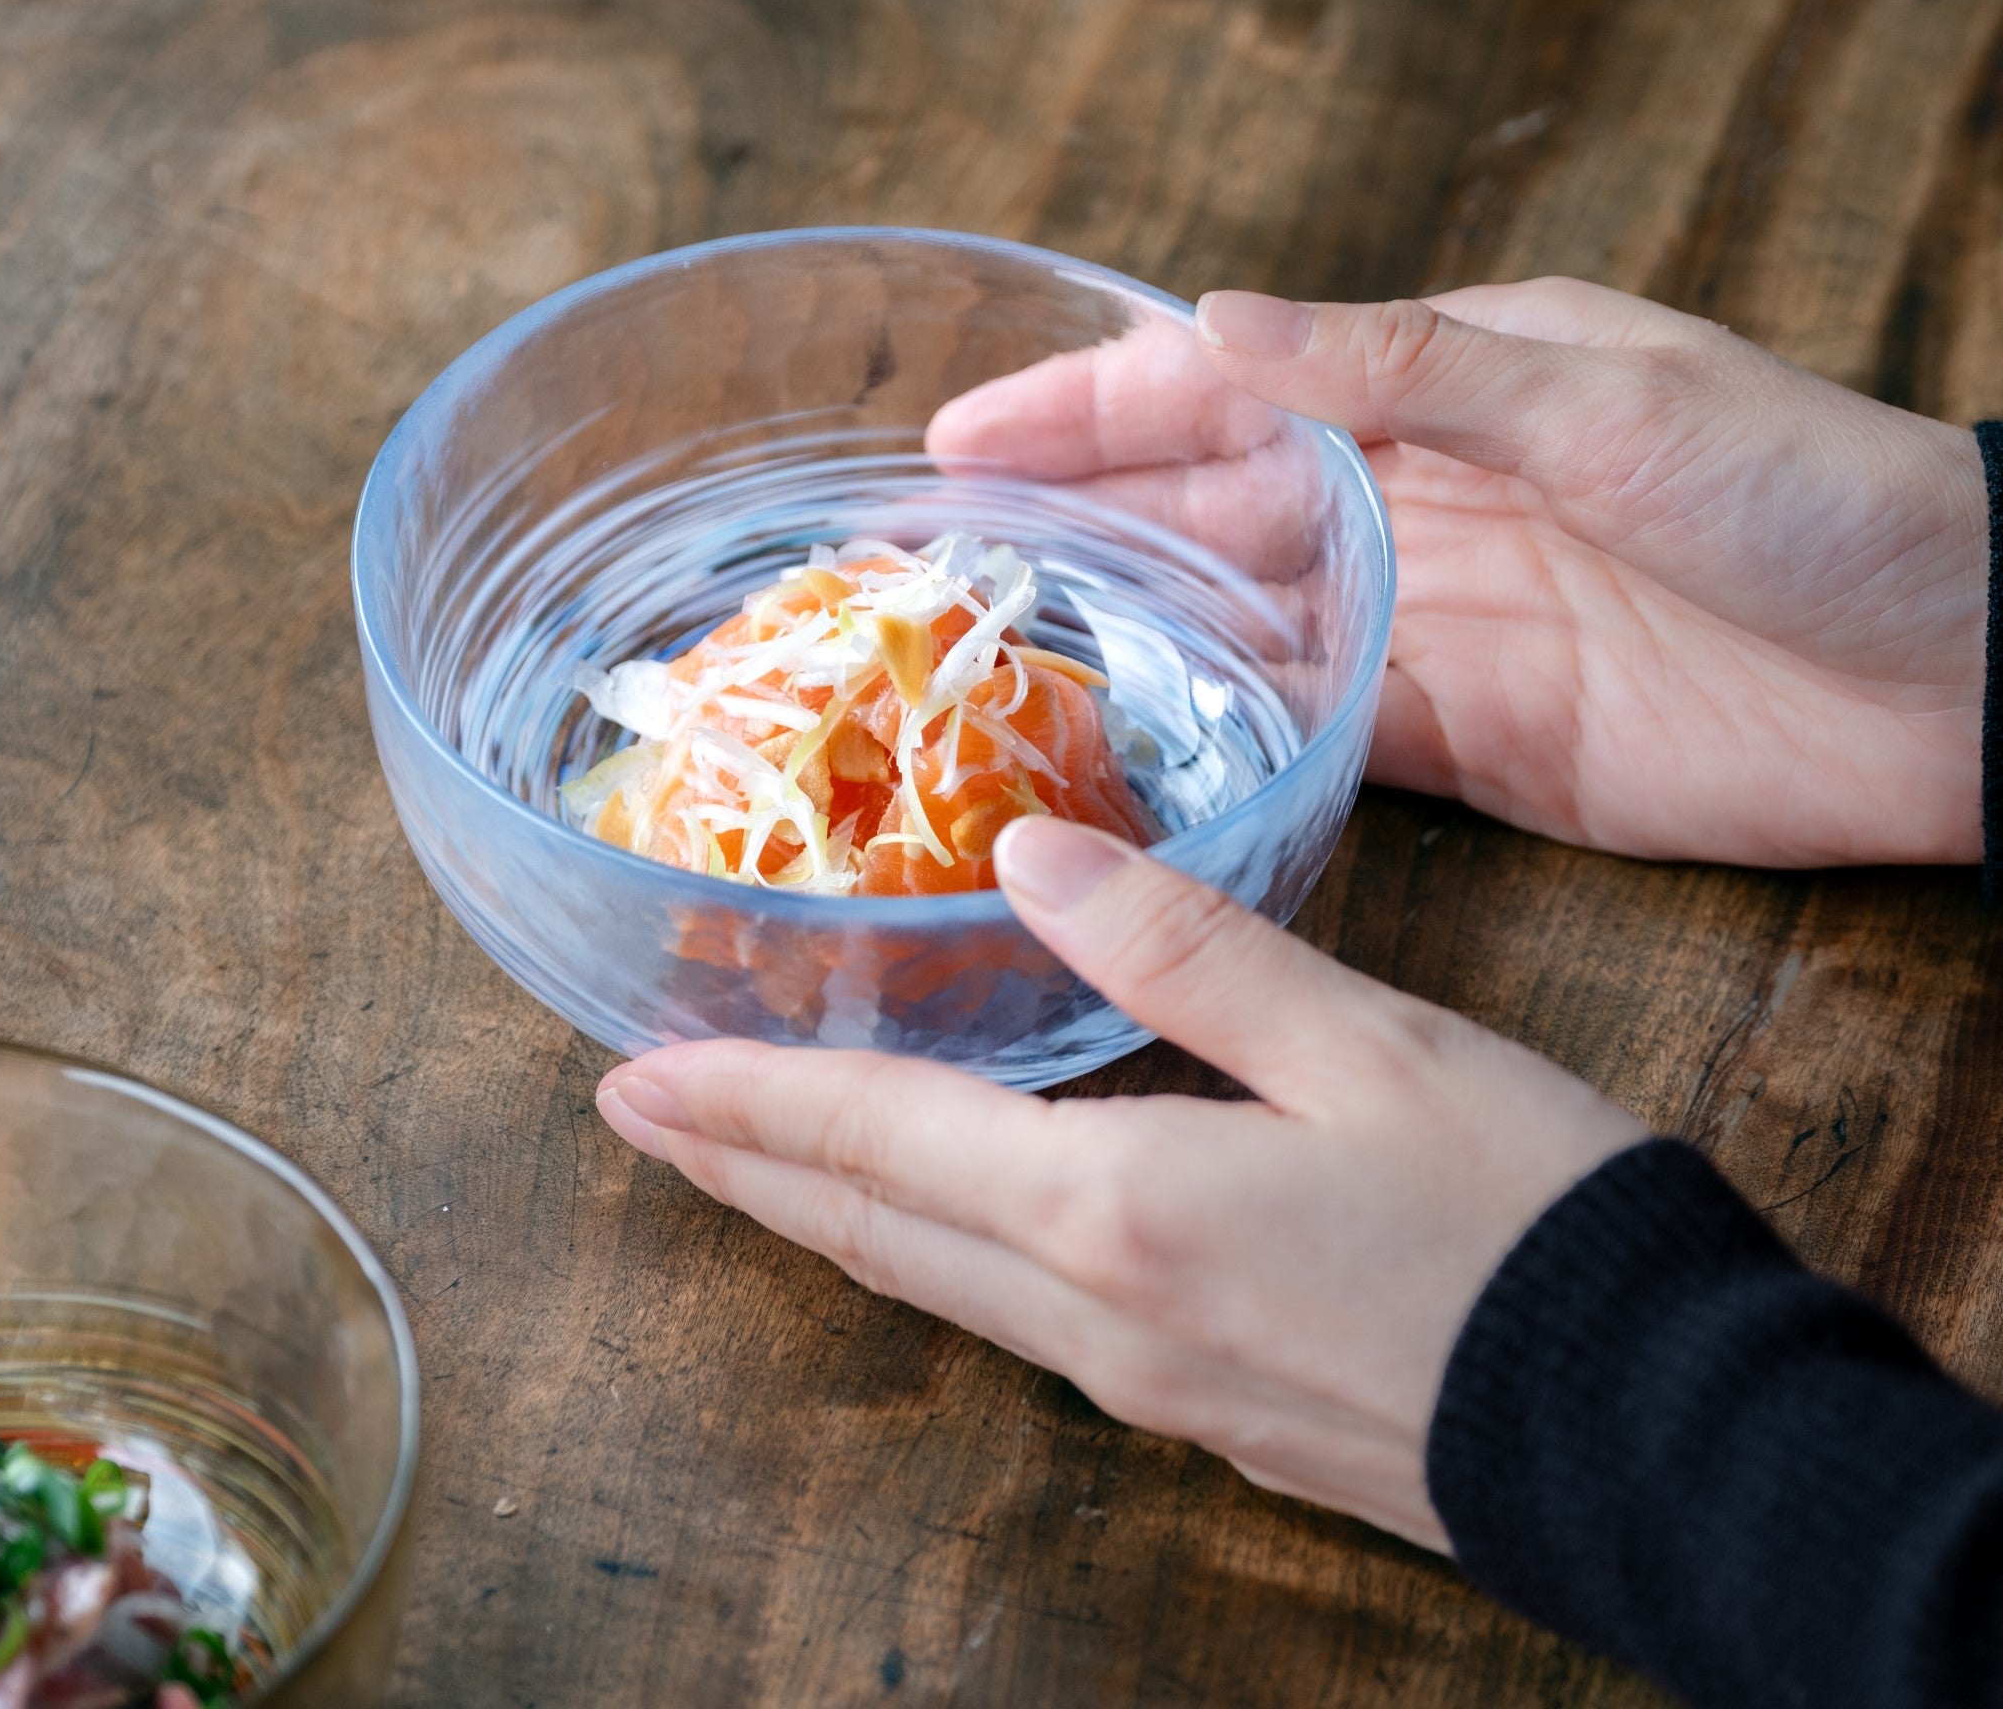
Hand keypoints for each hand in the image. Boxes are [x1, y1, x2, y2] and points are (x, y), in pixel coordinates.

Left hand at [595, 817, 1642, 1548]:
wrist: (1663, 1439)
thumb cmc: (1524, 1224)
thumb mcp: (1370, 1047)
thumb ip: (1190, 951)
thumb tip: (1039, 856)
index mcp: (1121, 1212)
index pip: (879, 1142)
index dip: (748, 1099)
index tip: (632, 1074)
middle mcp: (1101, 1318)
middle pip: (873, 1231)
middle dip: (745, 1164)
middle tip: (639, 1113)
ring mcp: (1149, 1383)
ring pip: (932, 1284)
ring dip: (826, 1210)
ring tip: (754, 1154)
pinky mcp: (1207, 1410)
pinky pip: (1012, 1321)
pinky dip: (929, 1252)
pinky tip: (937, 1222)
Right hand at [929, 278, 1986, 867]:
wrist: (1957, 677)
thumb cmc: (1807, 496)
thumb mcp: (1607, 400)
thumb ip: (1406, 368)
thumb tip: (1221, 321)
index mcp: (1441, 379)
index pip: (1225, 379)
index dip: (1086, 405)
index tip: (959, 433)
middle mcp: (1413, 495)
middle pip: (1202, 500)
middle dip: (1069, 511)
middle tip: (930, 543)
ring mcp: (1428, 621)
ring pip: (1234, 614)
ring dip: (1118, 619)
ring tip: (985, 640)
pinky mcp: (1462, 737)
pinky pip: (1306, 725)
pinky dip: (1215, 727)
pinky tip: (1121, 742)